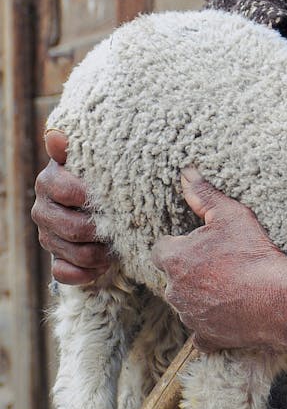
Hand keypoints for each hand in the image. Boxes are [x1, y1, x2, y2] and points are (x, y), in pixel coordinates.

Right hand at [31, 130, 112, 285]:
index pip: (66, 190)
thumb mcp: (93, 160)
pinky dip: (86, 272)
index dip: (90, 197)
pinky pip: (65, 274)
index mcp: (49, 181)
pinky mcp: (54, 259)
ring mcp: (47, 236)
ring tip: (118, 245)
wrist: (100, 205)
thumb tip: (55, 134)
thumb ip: (76, 147)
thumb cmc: (101, 178)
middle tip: (123, 227)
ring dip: (99, 253)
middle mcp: (42, 209)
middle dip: (100, 230)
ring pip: (72, 252)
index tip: (112, 198)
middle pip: (72, 227)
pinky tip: (103, 265)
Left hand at [152, 168, 286, 353]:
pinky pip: (200, 332)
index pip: (160, 248)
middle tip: (219, 261)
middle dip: (189, 269)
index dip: (178, 242)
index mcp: (175, 260)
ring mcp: (189, 317)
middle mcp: (175, 291)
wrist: (277, 299)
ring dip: (200, 295)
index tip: (199, 242)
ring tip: (229, 284)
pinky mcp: (206, 337)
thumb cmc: (251, 253)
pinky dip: (209, 324)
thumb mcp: (229, 214)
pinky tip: (226, 314)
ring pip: (186, 303)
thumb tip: (186, 173)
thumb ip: (204, 194)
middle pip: (173, 276)